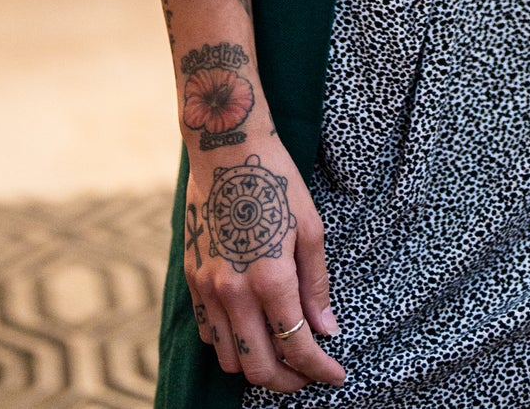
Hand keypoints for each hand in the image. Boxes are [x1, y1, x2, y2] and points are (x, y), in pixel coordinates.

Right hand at [183, 132, 344, 393]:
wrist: (227, 149)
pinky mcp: (192, 279)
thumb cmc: (277, 181)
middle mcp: (235, 292)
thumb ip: (316, 284)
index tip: (337, 377)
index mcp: (271, 279)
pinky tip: (249, 329)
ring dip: (256, 366)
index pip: (297, 347)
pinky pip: (208, 333)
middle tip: (308, 372)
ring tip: (279, 353)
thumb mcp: (311, 228)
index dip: (320, 370)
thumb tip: (326, 329)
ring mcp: (209, 288)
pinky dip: (230, 343)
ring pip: (229, 358)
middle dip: (288, 381)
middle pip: (259, 368)